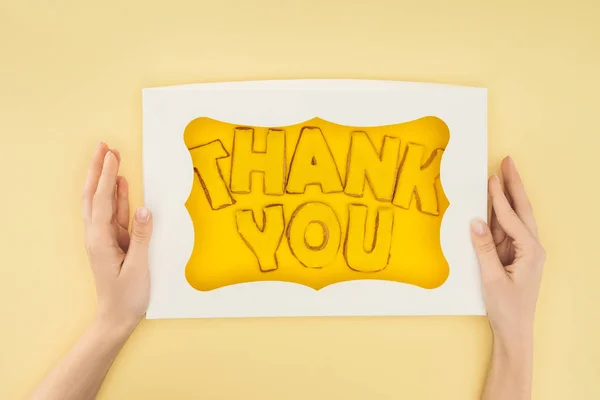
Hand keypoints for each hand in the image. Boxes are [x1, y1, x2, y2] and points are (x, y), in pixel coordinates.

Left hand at [82, 142, 152, 334]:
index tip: (112, 155)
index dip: (106, 176)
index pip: (101, 201)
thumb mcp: (137, 268)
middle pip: (94, 195)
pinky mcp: (115, 242)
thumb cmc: (126, 297)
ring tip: (112, 157)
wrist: (116, 318)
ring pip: (103, 201)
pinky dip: (118, 196)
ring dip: (107, 179)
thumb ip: (141, 238)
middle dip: (98, 169)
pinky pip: (115, 214)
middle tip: (105, 147)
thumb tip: (145, 209)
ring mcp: (105, 237)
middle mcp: (98, 235)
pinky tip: (122, 184)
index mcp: (100, 240)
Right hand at [470, 157, 544, 344]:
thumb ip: (484, 249)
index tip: (491, 177)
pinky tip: (491, 203)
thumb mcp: (493, 278)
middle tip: (507, 162)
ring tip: (499, 175)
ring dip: (507, 196)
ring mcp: (522, 251)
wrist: (514, 331)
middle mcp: (530, 247)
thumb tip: (475, 222)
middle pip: (521, 210)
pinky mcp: (512, 256)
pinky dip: (497, 214)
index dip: (500, 198)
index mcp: (531, 251)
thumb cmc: (508, 308)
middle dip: (514, 185)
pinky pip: (504, 230)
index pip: (512, 218)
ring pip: (513, 217)